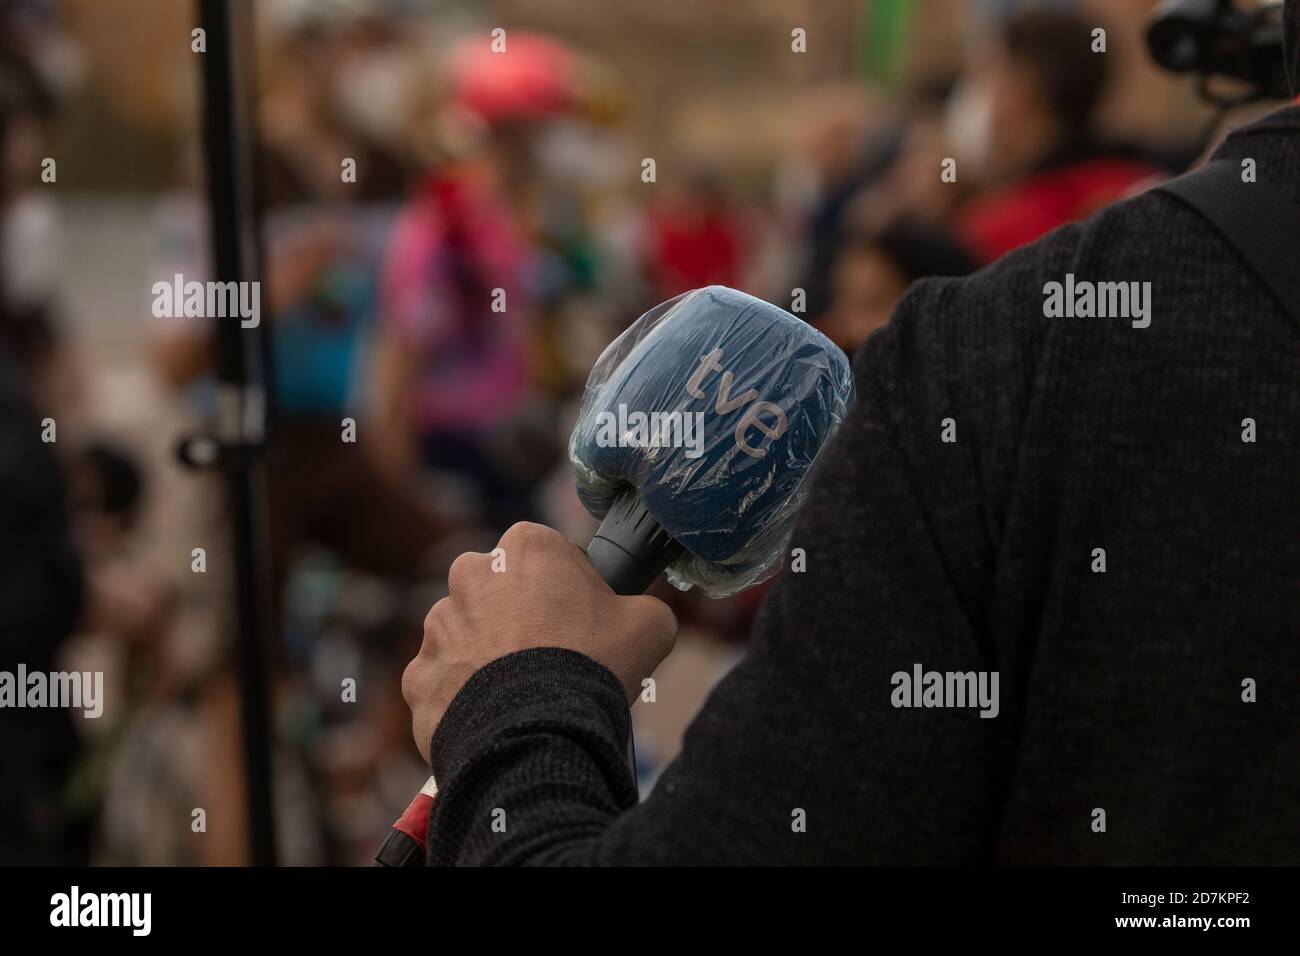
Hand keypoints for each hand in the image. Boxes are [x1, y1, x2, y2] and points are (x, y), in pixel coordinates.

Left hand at [402, 522, 677, 762]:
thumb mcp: (650, 625)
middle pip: (502, 591)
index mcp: (525, 546)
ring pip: (470, 636)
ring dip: (490, 657)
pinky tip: (496, 717)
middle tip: (554, 658)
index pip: (551, 555)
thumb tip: (639, 617)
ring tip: (524, 695)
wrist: (536, 735)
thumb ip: (641, 606)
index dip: (571, 588)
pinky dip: (465, 698)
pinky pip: (445, 682)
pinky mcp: (418, 674)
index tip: (584, 621)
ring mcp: (437, 626)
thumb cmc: (592, 667)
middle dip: (521, 617)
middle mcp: (471, 573)